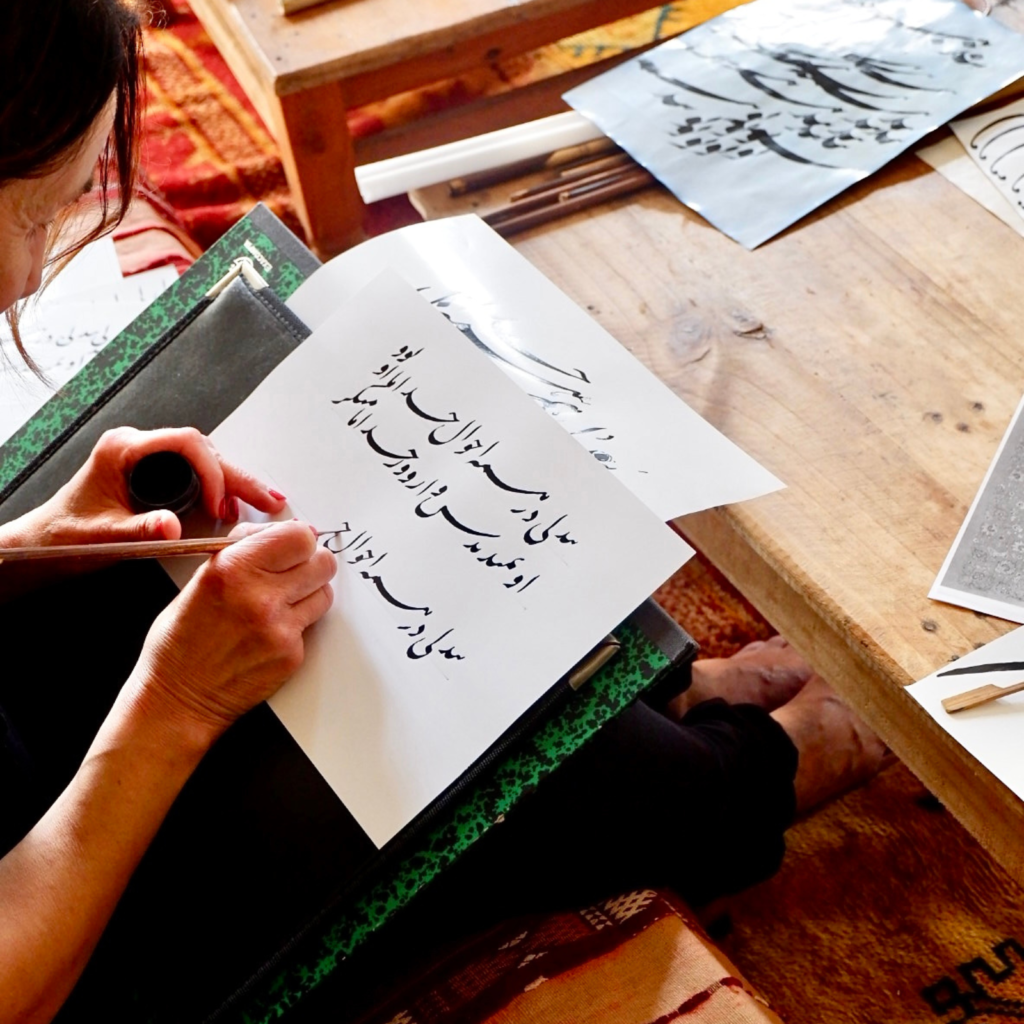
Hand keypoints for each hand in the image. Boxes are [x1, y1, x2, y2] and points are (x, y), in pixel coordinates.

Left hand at [2, 426, 286, 548]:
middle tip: (269, 499)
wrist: (45, 543)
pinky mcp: (157, 475)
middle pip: (204, 452)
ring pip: (206, 460)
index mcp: (124, 450)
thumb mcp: (101, 537)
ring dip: (236, 482)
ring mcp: (150, 460)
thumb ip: (137, 531)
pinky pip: (199, 473)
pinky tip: (235, 508)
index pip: (186, 443)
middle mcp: (140, 449)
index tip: (221, 505)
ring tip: (262, 504)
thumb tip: (172, 526)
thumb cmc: (65, 535)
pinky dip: (222, 489)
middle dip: (239, 477)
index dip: (213, 472)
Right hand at [128, 520, 336, 744]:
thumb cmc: (180, 641)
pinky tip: (271, 631)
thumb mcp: (201, 579)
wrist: (178, 700)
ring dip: (309, 593)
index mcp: (233, 569)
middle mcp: (260, 596)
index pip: (299, 536)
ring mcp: (280, 628)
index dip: (298, 538)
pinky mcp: (292, 655)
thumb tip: (278, 532)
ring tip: (281, 602)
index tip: (292, 545)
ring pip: (324, 592)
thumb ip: (242, 549)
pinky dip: (297, 624)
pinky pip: (312, 626)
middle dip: (309, 563)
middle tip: (293, 572)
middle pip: (322, 562)